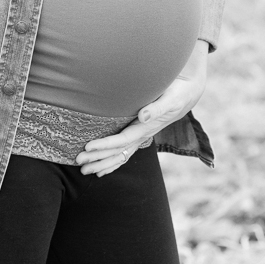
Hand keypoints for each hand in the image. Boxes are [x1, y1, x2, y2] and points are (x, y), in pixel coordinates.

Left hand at [76, 39, 209, 175]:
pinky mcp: (140, 134)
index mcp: (146, 128)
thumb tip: (143, 116)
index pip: (122, 140)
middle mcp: (143, 135)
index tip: (87, 147)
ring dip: (102, 163)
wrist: (187, 94)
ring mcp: (141, 137)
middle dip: (97, 158)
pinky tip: (101, 170)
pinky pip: (125, 153)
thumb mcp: (170, 98)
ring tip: (83, 169)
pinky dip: (113, 163)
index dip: (104, 145)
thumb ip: (157, 108)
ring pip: (119, 155)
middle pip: (117, 151)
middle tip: (77, 161)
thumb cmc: (177, 93)